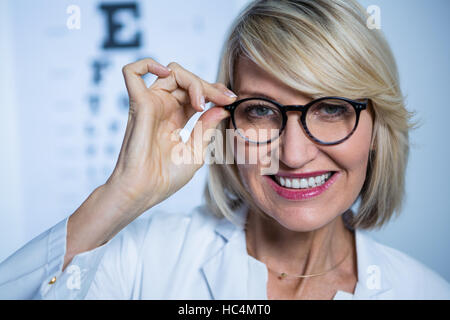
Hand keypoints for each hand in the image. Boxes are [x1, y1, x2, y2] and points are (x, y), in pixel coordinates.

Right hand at [106, 58, 236, 215]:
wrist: (145, 191)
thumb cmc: (165, 177)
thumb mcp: (196, 152)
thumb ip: (207, 128)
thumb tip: (221, 107)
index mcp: (176, 118)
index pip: (196, 92)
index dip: (214, 91)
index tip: (231, 100)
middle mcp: (163, 107)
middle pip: (186, 79)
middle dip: (209, 86)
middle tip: (225, 98)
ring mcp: (150, 104)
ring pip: (170, 72)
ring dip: (192, 80)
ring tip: (202, 102)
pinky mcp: (138, 104)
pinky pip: (131, 72)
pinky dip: (147, 64)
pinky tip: (167, 74)